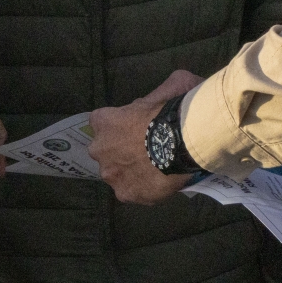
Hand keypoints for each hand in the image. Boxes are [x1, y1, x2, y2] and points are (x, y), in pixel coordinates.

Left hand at [87, 70, 204, 204]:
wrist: (182, 142)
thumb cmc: (171, 112)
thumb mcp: (165, 89)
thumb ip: (154, 97)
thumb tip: (157, 101)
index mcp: (103, 121)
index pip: (102, 122)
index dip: (119, 125)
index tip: (135, 127)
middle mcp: (99, 148)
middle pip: (105, 150)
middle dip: (119, 150)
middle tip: (144, 149)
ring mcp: (111, 174)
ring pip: (117, 173)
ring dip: (130, 172)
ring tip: (154, 169)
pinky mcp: (125, 193)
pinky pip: (132, 191)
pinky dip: (143, 189)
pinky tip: (158, 183)